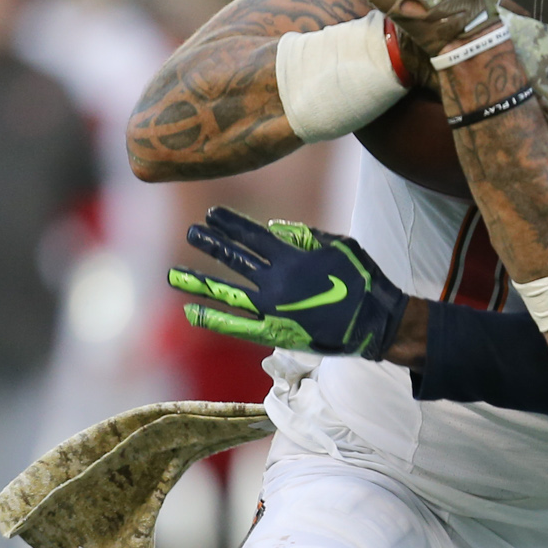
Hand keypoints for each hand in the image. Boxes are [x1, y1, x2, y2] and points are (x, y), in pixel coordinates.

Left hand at [168, 208, 407, 356]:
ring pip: (227, 293)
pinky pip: (236, 326)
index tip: (211, 216)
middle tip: (190, 233)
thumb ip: (304, 235)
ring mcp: (272, 308)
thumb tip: (274, 229)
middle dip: (211, 244)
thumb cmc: (361, 278)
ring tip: (174, 274)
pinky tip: (191, 312)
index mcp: (291, 257)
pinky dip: (213, 319)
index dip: (230, 225)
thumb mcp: (338, 244)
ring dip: (199, 281)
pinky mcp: (274, 332)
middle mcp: (275, 281)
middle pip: (234, 259)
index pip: (251, 236)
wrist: (374, 321)